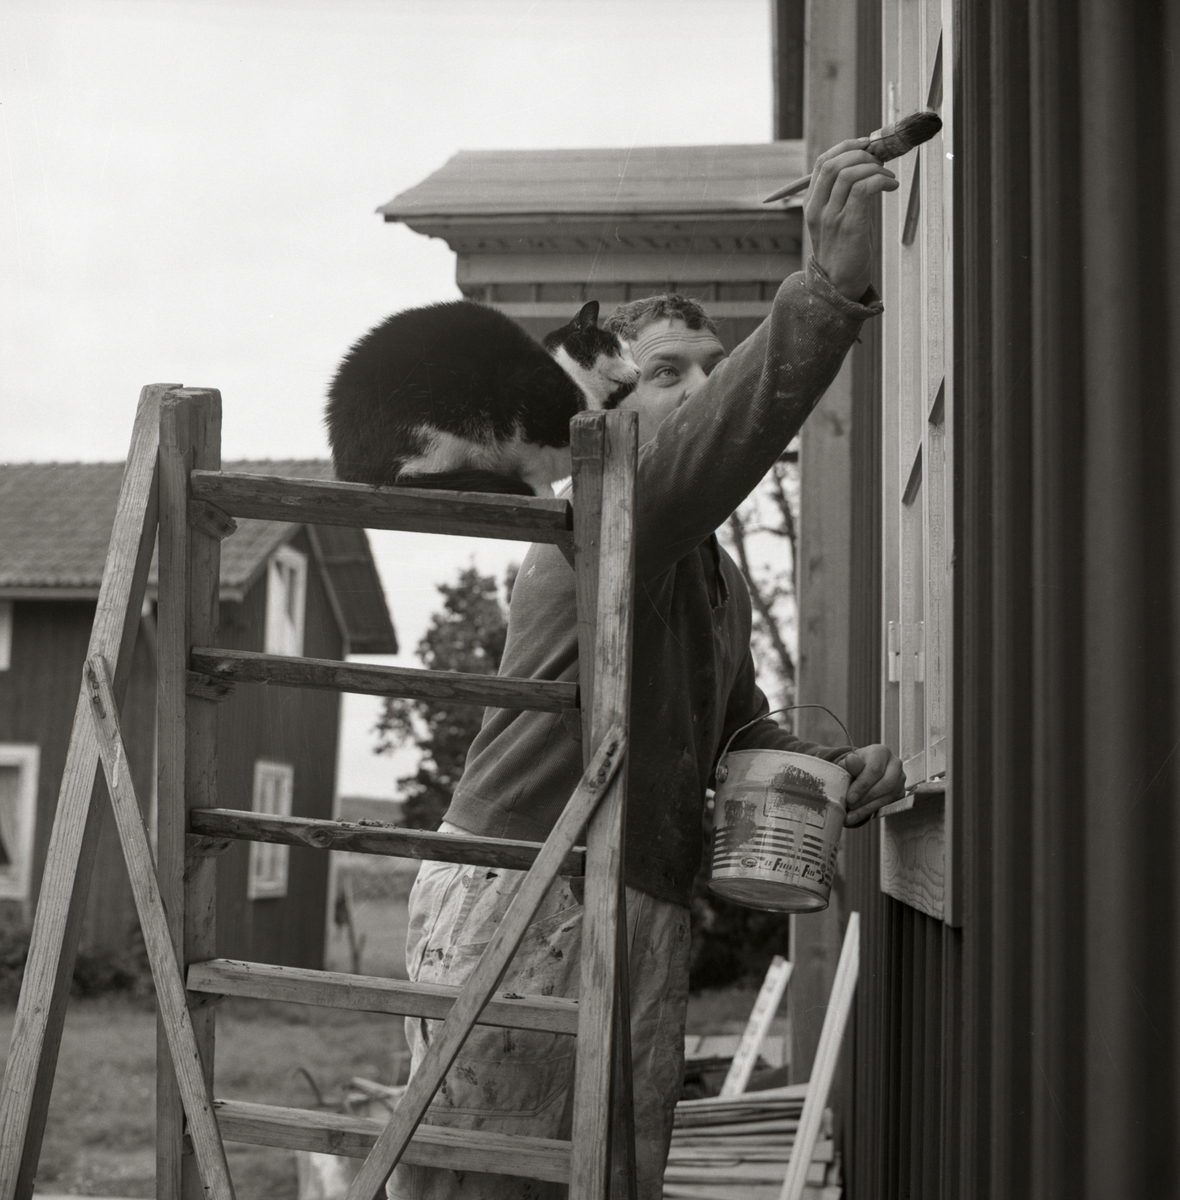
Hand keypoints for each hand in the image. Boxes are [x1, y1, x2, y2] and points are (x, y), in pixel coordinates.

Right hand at [805, 138, 899, 301]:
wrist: (837, 286)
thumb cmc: (841, 251)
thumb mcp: (833, 221)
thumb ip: (840, 197)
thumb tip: (865, 166)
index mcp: (811, 204)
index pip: (823, 163)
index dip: (846, 147)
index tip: (867, 146)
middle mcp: (817, 208)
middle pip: (835, 163)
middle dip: (862, 155)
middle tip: (880, 163)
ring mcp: (832, 217)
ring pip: (850, 173)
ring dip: (875, 168)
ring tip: (888, 178)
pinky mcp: (850, 226)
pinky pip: (864, 189)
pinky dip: (881, 181)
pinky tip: (891, 187)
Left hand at [839, 744, 905, 826]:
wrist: (863, 771)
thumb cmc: (855, 766)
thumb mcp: (849, 762)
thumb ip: (850, 764)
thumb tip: (851, 761)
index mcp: (881, 752)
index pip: (874, 770)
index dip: (862, 786)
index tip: (849, 798)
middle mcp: (895, 764)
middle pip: (885, 784)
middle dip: (866, 799)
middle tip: (850, 807)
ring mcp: (900, 779)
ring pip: (888, 796)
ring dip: (868, 808)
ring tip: (851, 816)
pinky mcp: (901, 792)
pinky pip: (889, 804)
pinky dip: (873, 811)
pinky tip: (859, 815)